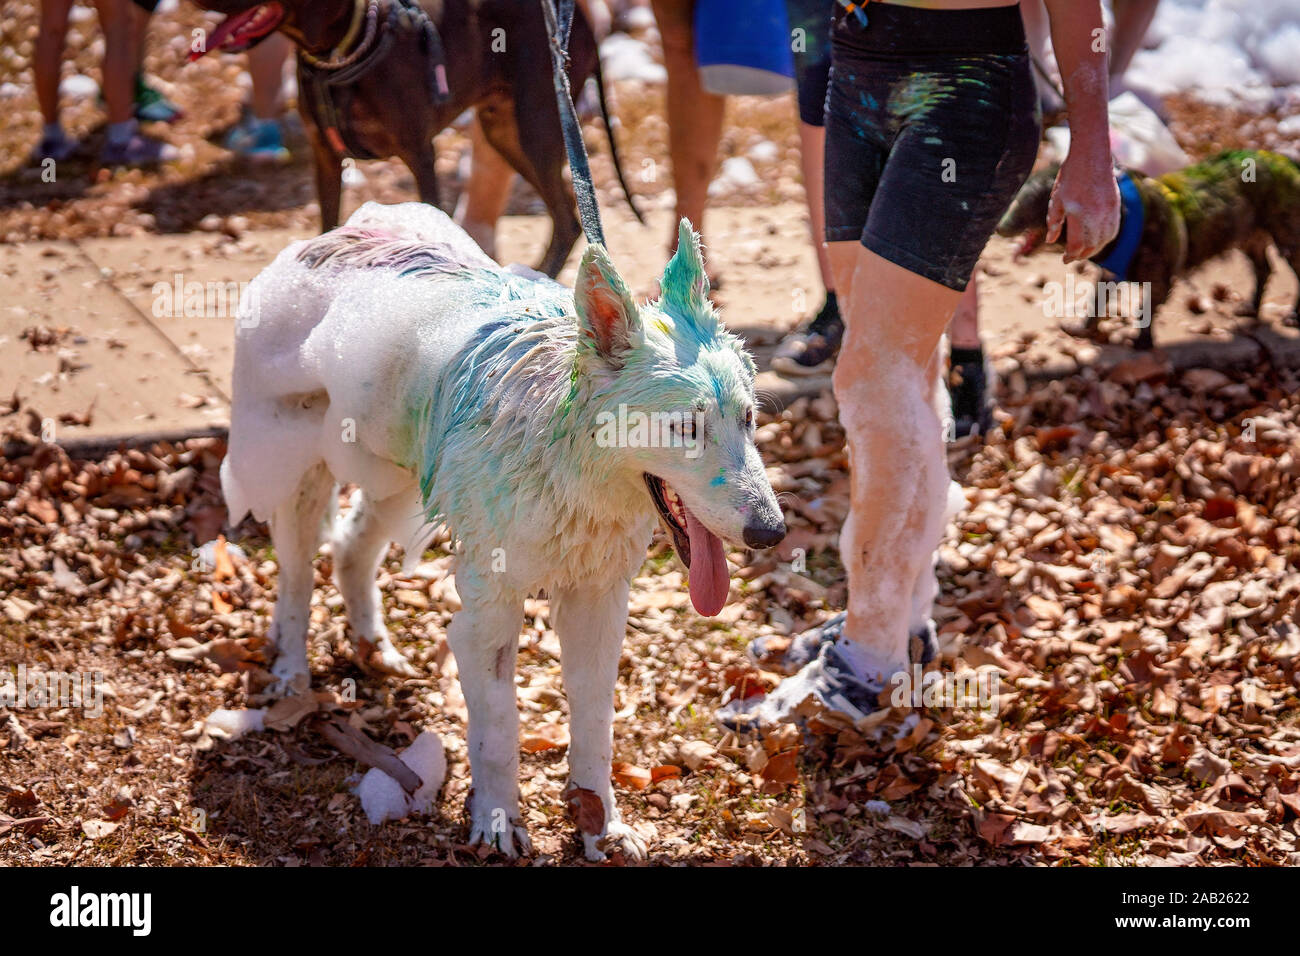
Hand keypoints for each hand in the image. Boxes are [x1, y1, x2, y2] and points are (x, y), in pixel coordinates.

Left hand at [1046, 149, 1120, 263]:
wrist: (1092, 155)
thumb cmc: (1070, 175)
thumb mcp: (1056, 198)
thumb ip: (1054, 221)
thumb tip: (1051, 240)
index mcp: (1078, 213)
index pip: (1076, 244)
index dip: (1070, 256)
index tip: (1064, 260)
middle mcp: (1095, 215)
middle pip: (1091, 246)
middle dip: (1082, 255)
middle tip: (1072, 257)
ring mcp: (1108, 211)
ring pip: (1104, 240)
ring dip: (1094, 249)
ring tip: (1084, 252)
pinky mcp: (1115, 206)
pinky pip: (1113, 230)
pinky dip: (1105, 239)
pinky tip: (1097, 240)